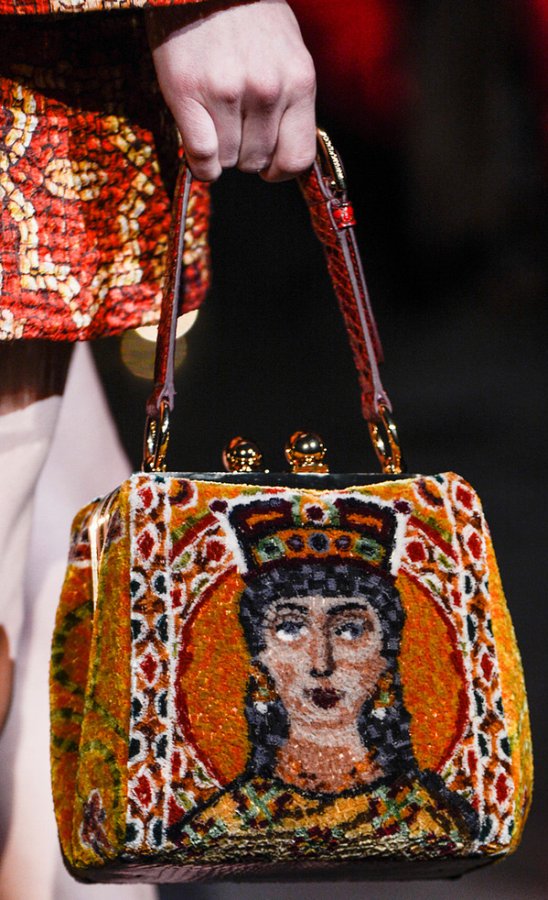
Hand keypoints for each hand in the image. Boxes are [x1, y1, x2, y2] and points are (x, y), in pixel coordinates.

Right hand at [147, 0, 315, 181]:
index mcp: (299, 82)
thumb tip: (282, 146)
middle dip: (245, 153)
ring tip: (214, 123)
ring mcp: (229, 93)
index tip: (269, 166)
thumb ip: (290, 99)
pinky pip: (202, 155)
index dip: (280, 169)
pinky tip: (199, 154)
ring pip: (228, 159)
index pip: (298, 157)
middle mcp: (267, 91)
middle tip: (233, 129)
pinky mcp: (190, 94)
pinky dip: (201, 165)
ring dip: (220, 151)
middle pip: (258, 160)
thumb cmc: (248, 16)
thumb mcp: (288, 53)